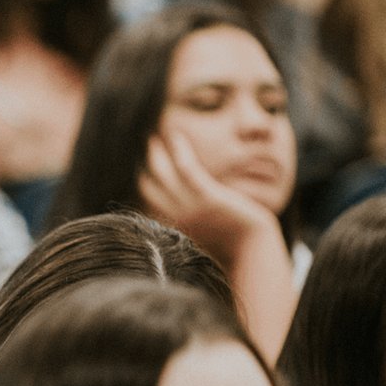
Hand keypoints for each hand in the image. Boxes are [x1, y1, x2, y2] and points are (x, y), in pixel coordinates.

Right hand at [138, 133, 281, 262]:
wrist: (251, 250)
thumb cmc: (226, 243)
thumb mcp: (195, 232)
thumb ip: (177, 219)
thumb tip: (165, 205)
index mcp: (164, 228)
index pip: (139, 200)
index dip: (134, 178)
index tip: (133, 161)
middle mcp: (170, 218)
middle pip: (143, 184)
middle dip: (137, 163)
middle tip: (138, 143)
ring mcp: (187, 208)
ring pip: (160, 173)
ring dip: (153, 152)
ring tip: (151, 135)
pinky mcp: (207, 198)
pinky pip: (186, 169)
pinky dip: (178, 150)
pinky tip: (177, 136)